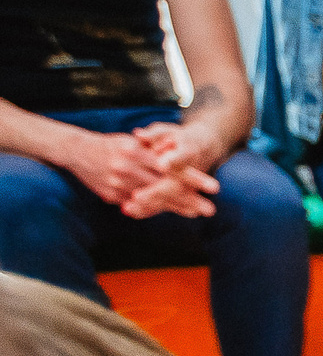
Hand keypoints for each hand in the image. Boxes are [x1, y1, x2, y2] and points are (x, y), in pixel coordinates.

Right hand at [57, 127, 216, 217]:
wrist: (76, 151)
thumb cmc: (112, 145)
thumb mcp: (133, 142)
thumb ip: (154, 152)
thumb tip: (180, 165)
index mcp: (135, 151)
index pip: (170, 167)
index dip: (193, 178)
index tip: (213, 187)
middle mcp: (127, 167)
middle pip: (164, 187)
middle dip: (189, 200)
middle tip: (210, 209)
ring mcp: (118, 184)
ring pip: (152, 199)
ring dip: (175, 208)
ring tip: (195, 213)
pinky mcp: (111, 195)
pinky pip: (137, 205)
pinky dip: (154, 209)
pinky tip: (171, 212)